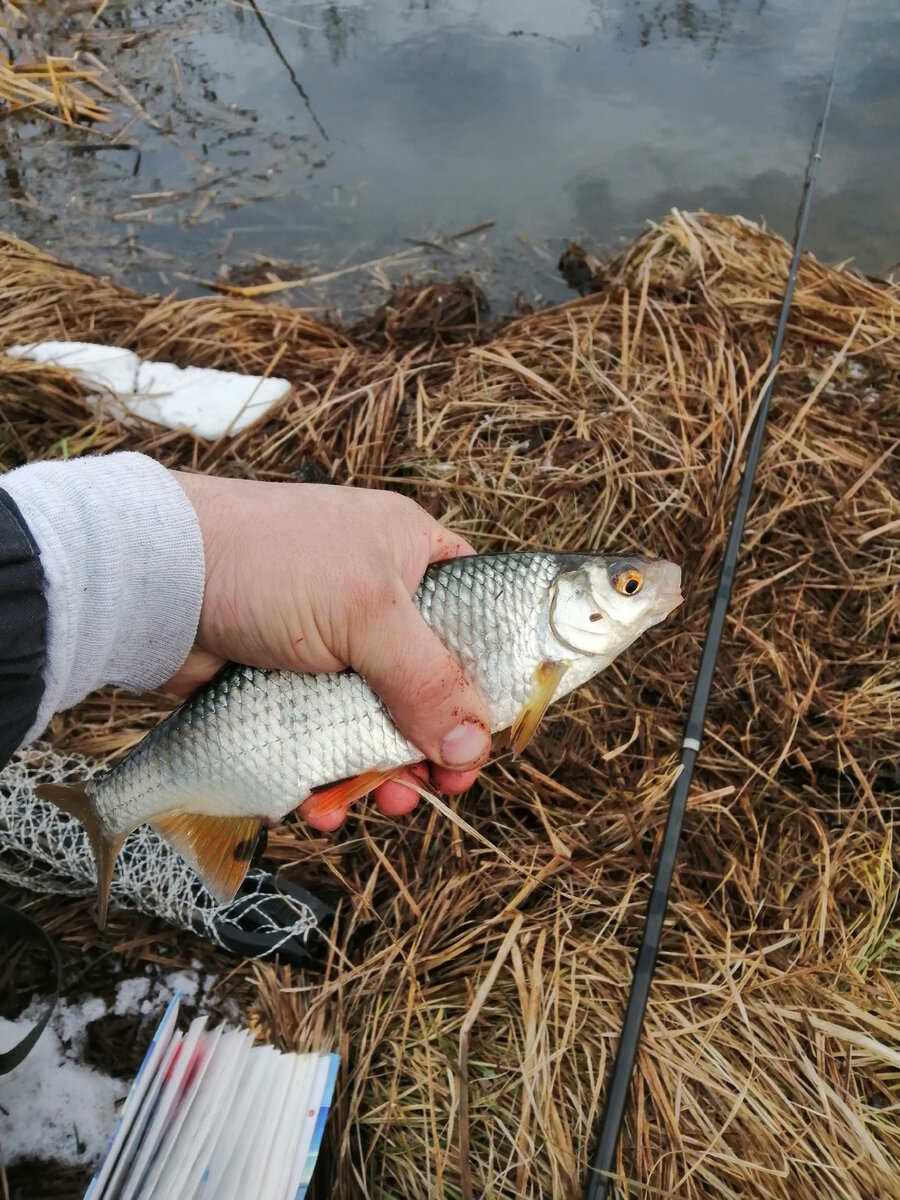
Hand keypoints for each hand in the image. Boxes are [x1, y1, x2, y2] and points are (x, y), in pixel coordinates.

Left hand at [168, 474, 490, 828]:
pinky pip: (326, 739)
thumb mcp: (367, 615)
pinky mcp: (290, 682)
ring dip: (384, 769)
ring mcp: (332, 644)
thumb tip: (472, 747)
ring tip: (388, 804)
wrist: (160, 579)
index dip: (490, 674)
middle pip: (431, 682)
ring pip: (378, 720)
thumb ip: (427, 680)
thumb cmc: (272, 565)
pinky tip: (323, 803)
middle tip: (441, 784)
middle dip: (434, 741)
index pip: (475, 613)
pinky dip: (329, 775)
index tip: (494, 731)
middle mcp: (378, 599)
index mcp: (411, 554)